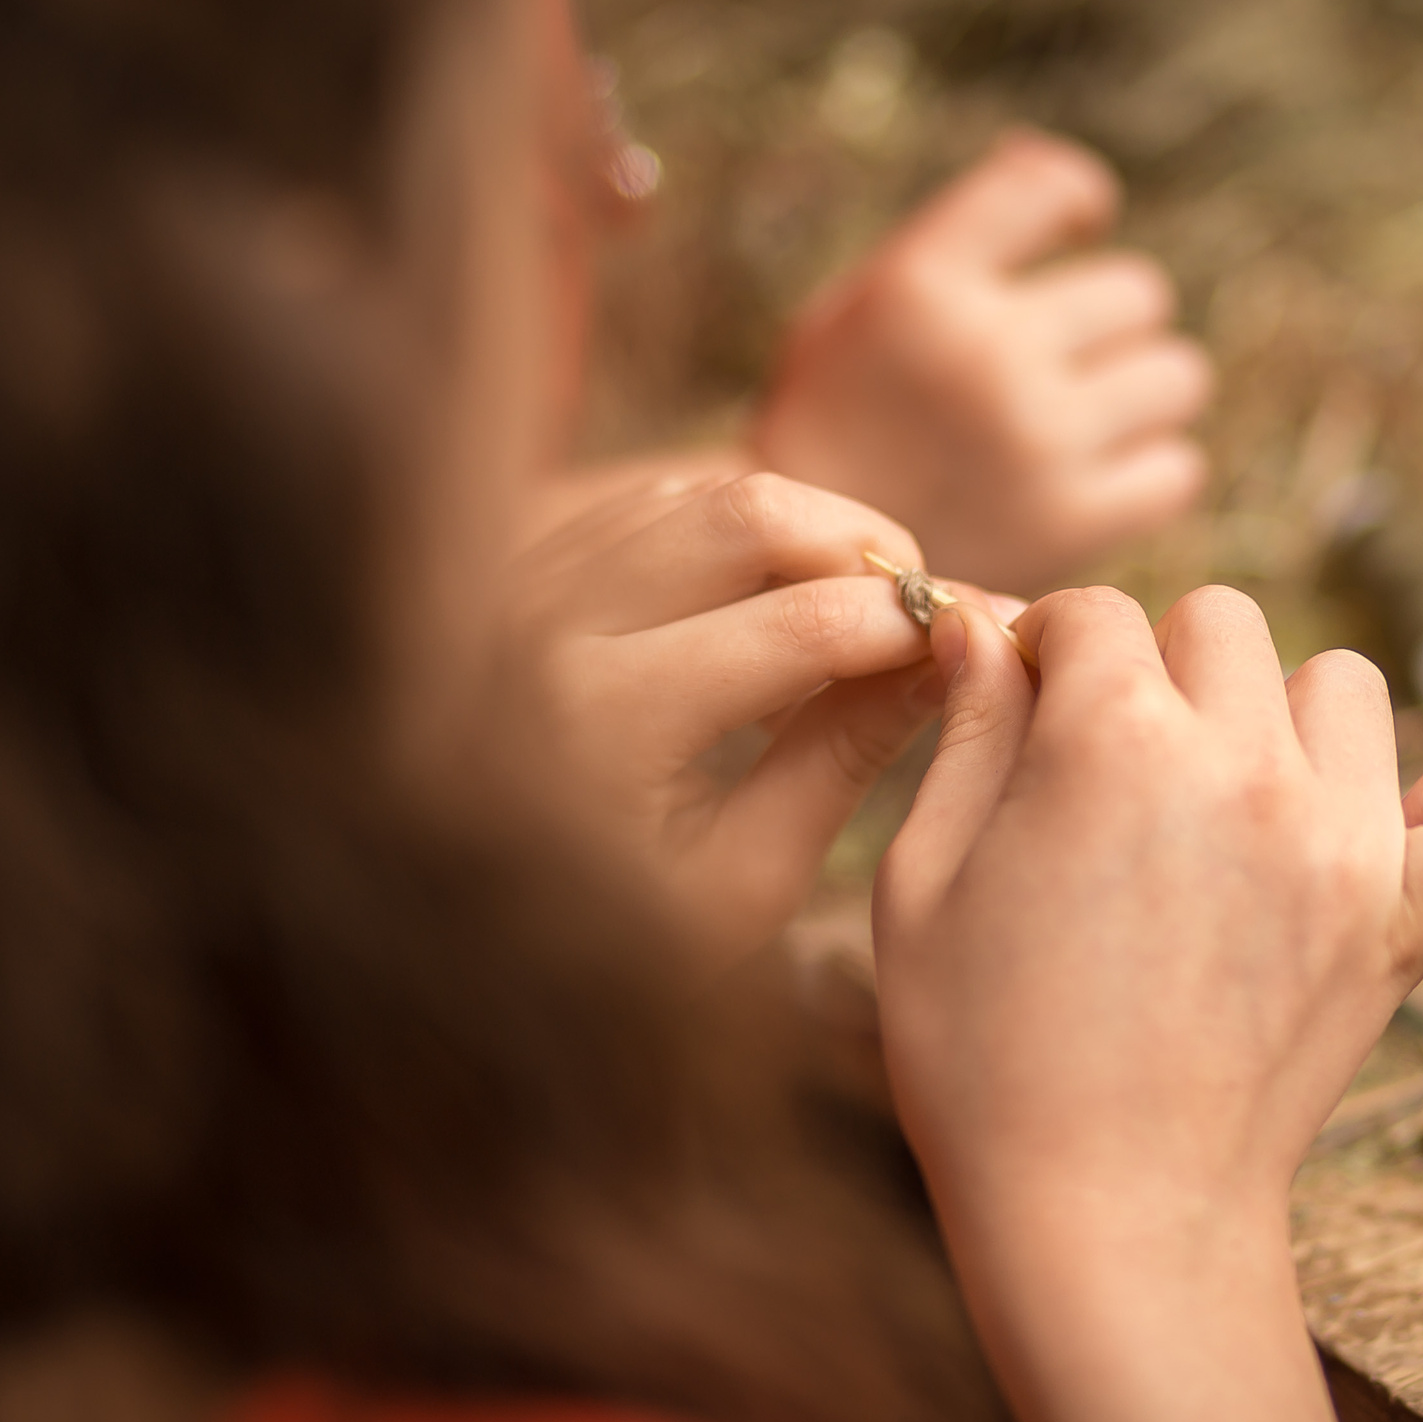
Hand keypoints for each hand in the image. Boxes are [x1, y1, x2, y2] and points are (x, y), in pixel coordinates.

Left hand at [520, 468, 974, 970]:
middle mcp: (538, 624)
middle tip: (911, 602)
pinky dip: (714, 525)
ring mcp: (507, 578)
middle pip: (746, 512)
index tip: (973, 633)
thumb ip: (841, 760)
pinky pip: (634, 495)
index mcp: (601, 721)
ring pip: (692, 488)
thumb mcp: (739, 881)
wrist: (448, 933)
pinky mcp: (498, 560)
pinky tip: (747, 599)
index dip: (912, 619)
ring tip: (835, 614)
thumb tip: (945, 657)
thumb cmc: (607, 931)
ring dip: (790, 532)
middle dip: (861, 542)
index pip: (802, 624)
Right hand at [753, 132, 1211, 592]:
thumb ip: (961, 233)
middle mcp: (985, 352)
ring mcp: (1036, 439)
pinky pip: (1178, 469)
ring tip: (1089, 416)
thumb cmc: (842, 420)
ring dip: (1144, 391)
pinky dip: (1151, 470)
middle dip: (1112, 320)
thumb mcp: (859, 305)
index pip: (1052, 187)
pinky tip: (1098, 476)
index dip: (1080, 201)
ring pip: (1179, 376)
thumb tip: (1075, 181)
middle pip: (1140, 293)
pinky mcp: (1073, 523)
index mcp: (920, 284)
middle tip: (1067, 358)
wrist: (805, 574)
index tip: (1075, 227)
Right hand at [874, 587, 1422, 1421]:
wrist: (1108, 1219)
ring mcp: (1343, 835)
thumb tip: (979, 623)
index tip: (1028, 710)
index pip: (1090, 611)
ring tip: (1227, 804)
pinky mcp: (1408, 915)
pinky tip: (1385, 821)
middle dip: (1157, 668)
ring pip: (1341, 684)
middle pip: (1218, 622)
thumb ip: (965, 732)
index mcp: (1109, 737)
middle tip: (1116, 772)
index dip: (1044, 652)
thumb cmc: (984, 1061)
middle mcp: (1241, 762)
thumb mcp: (921, 884)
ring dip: (1281, 717)